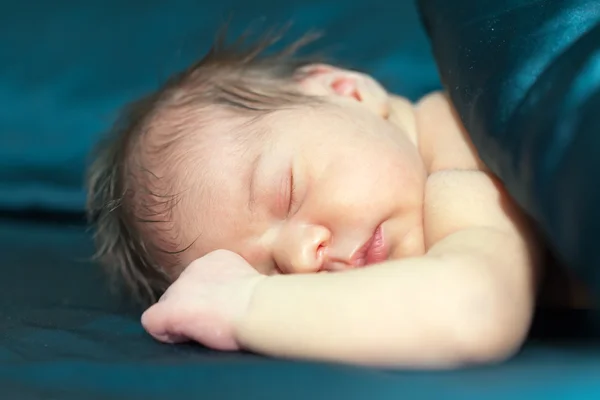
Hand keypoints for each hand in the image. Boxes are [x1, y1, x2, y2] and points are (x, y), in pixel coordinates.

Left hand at [141, 249, 265, 350]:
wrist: (258, 307)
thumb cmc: (266, 302)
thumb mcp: (253, 284)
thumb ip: (236, 285)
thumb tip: (236, 299)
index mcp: (216, 259)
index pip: (201, 281)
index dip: (210, 299)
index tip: (227, 308)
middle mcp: (193, 268)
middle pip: (182, 292)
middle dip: (193, 309)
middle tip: (216, 323)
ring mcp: (178, 289)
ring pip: (169, 306)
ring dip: (183, 321)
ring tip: (207, 331)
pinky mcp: (169, 310)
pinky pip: (154, 323)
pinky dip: (166, 333)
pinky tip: (186, 337)